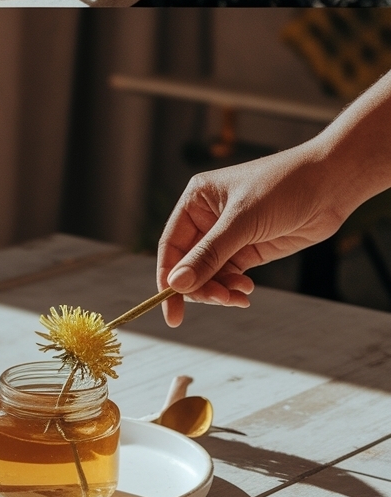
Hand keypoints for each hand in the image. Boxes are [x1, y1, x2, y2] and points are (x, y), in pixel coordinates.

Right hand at [157, 144, 346, 326]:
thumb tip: (177, 284)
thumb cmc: (283, 187)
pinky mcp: (250, 249)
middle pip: (189, 264)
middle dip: (201, 287)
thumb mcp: (242, 220)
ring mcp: (230, 235)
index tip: (171, 311)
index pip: (171, 245)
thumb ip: (209, 254)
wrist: (329, 184)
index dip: (168, 279)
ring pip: (210, 274)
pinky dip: (234, 288)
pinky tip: (246, 290)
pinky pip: (230, 275)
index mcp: (196, 200)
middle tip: (221, 300)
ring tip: (239, 296)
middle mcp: (208, 218)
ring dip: (220, 290)